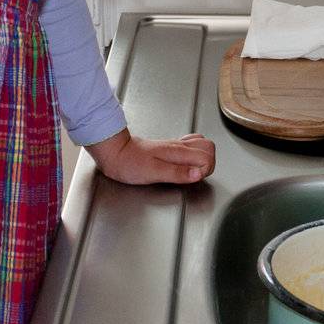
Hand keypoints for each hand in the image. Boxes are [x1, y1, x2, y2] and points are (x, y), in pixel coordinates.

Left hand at [85, 128, 215, 185]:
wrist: (115, 154)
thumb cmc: (130, 164)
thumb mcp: (154, 173)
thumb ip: (178, 173)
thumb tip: (198, 173)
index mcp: (177, 152)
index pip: (207, 155)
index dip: (205, 170)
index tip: (193, 178)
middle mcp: (178, 146)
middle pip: (209, 147)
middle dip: (208, 164)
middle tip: (194, 176)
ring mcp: (174, 146)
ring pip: (201, 145)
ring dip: (203, 158)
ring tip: (191, 172)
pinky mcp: (169, 148)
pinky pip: (190, 146)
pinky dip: (194, 155)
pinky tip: (185, 165)